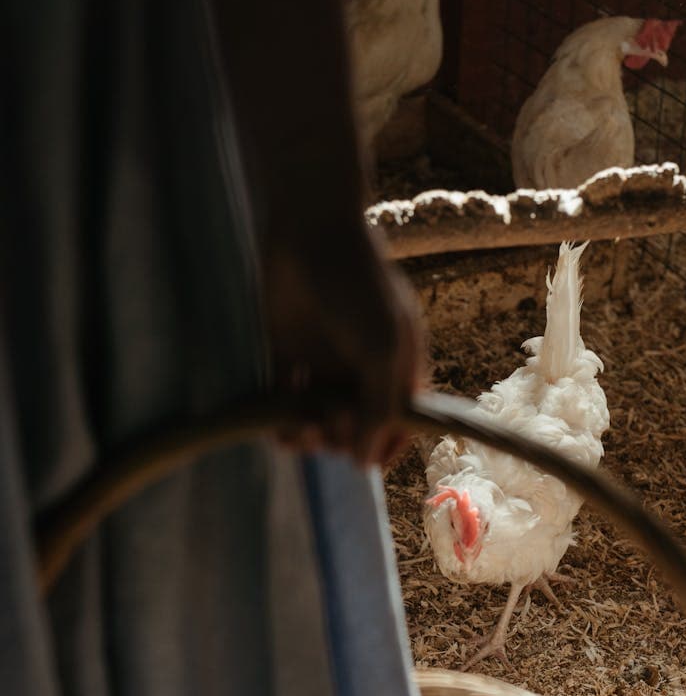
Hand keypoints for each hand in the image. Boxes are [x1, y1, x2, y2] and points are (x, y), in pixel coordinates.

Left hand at [263, 224, 423, 465]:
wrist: (311, 233)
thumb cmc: (359, 288)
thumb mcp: (381, 351)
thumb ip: (378, 408)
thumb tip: (367, 462)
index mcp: (396, 368)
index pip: (398, 423)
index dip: (385, 447)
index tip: (366, 461)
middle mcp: (361, 371)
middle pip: (354, 427)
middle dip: (342, 439)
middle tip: (329, 427)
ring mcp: (324, 364)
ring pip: (318, 419)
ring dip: (309, 436)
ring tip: (299, 432)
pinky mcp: (288, 355)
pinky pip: (284, 400)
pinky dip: (280, 419)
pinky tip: (278, 424)